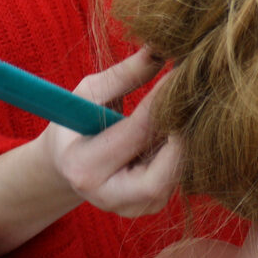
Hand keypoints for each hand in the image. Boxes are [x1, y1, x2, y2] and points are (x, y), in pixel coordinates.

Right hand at [45, 46, 181, 217]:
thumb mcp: (89, 93)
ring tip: (186, 112)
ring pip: (174, 179)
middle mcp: (107, 196)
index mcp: (84, 166)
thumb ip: (125, 74)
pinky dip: (181, 154)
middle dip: (181, 136)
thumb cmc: (76, 122)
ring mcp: (130, 208)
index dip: (165, 99)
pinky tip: (179, 130)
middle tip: (191, 100)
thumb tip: (161, 48)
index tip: (183, 71)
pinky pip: (176, 181)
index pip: (137, 131)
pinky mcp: (149, 208)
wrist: (65, 166)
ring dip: (184, 144)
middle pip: (162, 173)